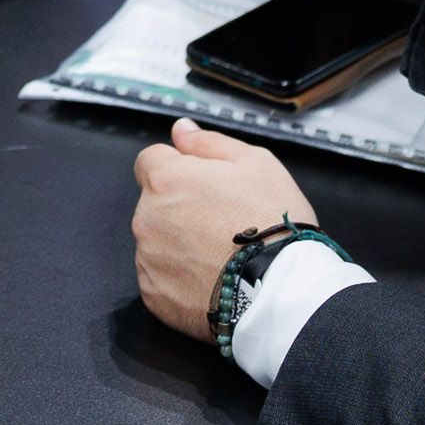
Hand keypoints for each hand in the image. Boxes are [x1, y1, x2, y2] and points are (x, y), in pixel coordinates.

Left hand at [132, 120, 317, 341]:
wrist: (278, 289)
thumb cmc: (271, 222)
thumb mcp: (255, 163)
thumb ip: (208, 143)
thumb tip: (181, 130)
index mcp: (166, 180)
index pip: (151, 161)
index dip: (178, 169)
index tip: (204, 185)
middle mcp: (146, 217)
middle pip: (155, 203)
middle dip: (180, 208)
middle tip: (222, 222)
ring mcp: (148, 259)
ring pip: (157, 241)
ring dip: (179, 243)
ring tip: (220, 254)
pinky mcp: (154, 295)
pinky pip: (161, 278)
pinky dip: (180, 278)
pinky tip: (211, 278)